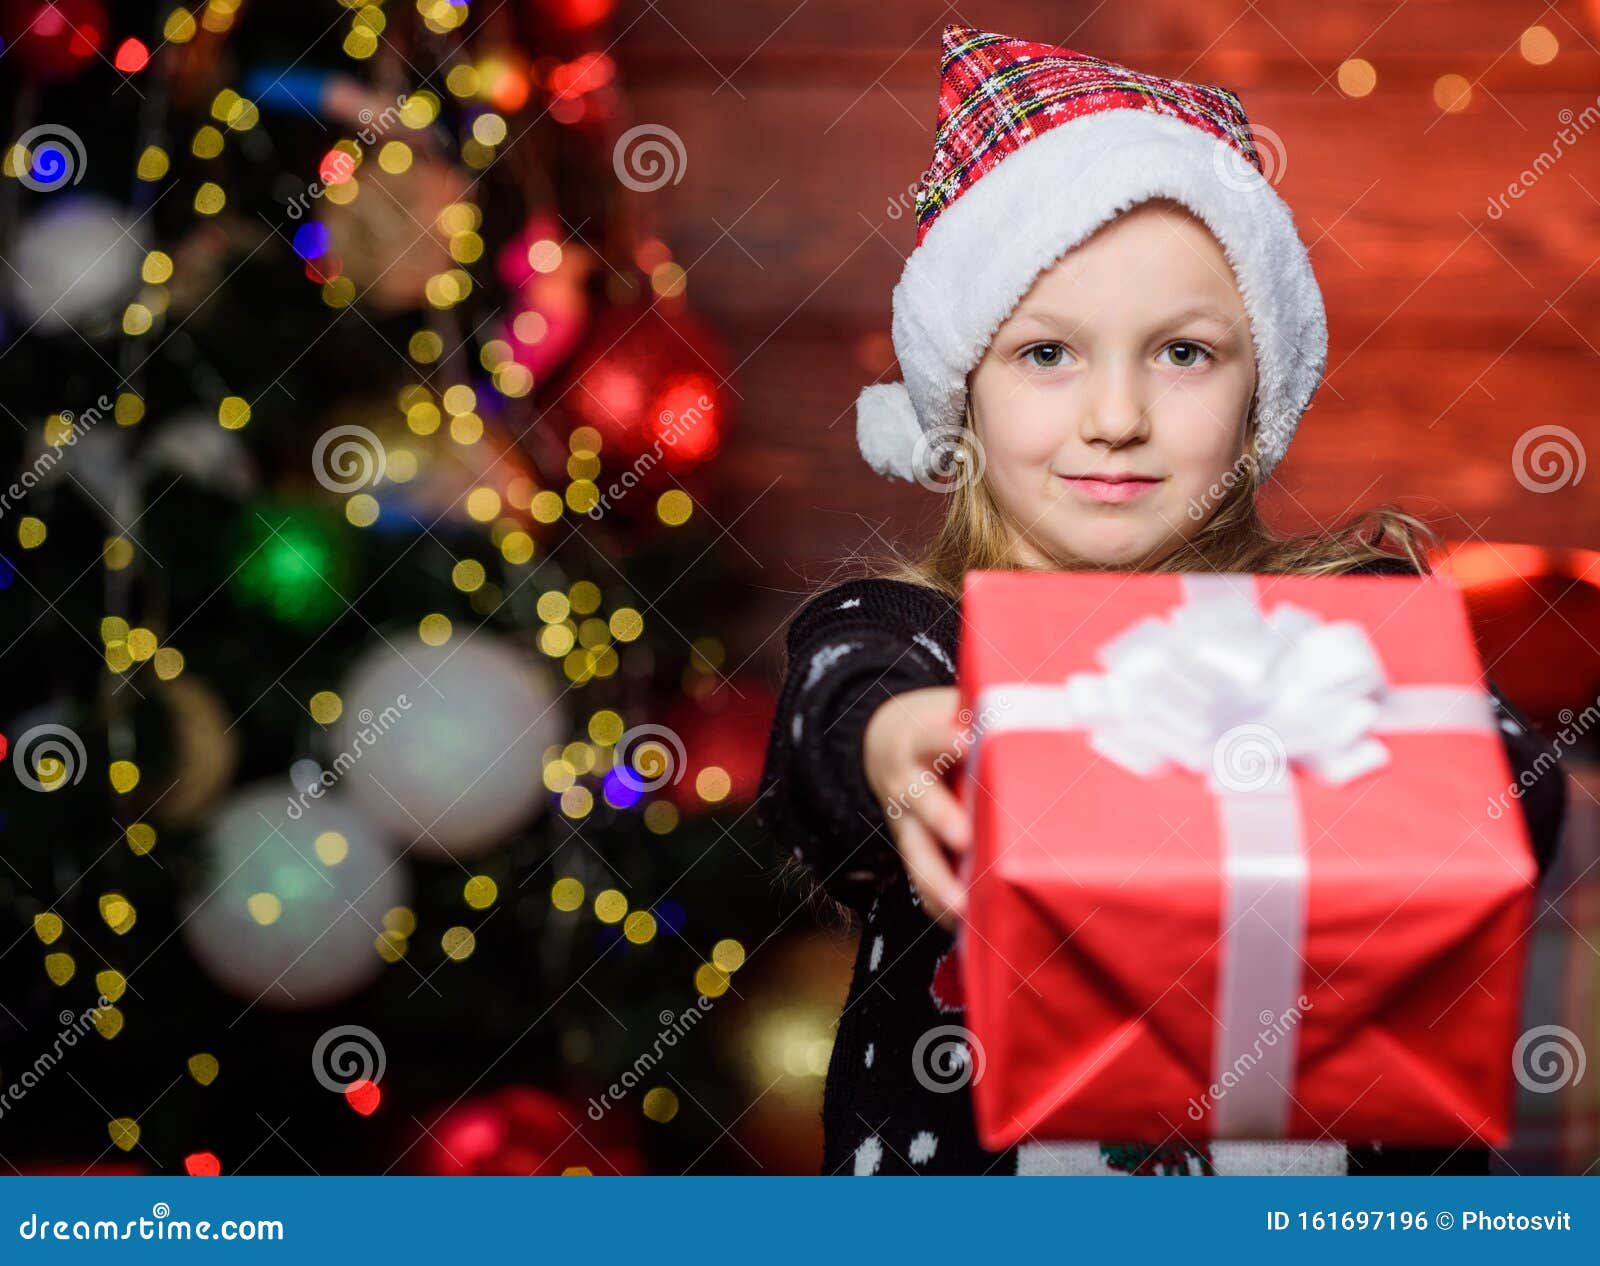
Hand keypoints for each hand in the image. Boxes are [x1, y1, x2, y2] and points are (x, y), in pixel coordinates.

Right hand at [862, 686, 970, 930]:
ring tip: (964, 909)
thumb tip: (1056, 702)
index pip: (930, 737)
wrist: (886, 744)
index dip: (947, 740)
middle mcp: (907, 784)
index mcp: (920, 742)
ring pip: (917, 854)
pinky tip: (967, 929)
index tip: (968, 740)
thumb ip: (986, 710)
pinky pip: (922, 884)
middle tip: (966, 836)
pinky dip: (942, 907)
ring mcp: (906, 823)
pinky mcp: (914, 851)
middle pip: (920, 801)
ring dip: (940, 882)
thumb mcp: (953, 707)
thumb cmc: (939, 727)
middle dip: (942, 819)